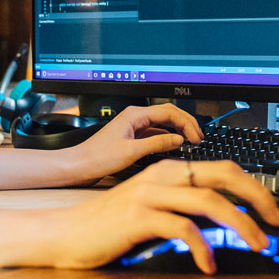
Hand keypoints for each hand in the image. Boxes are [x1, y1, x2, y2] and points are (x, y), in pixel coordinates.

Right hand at [0, 159, 278, 274]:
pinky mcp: (138, 217)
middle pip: (224, 175)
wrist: (64, 234)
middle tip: (277, 223)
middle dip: (258, 198)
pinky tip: (209, 265)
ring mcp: (150, 194)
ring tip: (257, 244)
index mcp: (168, 170)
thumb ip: (184, 209)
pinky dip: (202, 247)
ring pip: (209, 200)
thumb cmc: (108, 226)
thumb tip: (225, 221)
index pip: (224, 168)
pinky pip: (181, 228)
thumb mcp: (152, 211)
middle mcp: (162, 175)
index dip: (254, 187)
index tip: (272, 211)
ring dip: (240, 223)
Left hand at [69, 103, 202, 178]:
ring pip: (163, 124)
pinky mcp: (133, 137)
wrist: (79, 166)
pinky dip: (168, 138)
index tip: (196, 137)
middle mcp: (135, 117)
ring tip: (191, 142)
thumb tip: (179, 140)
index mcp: (135, 115)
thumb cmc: (98, 158)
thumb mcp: (131, 152)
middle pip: (168, 115)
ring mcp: (134, 127)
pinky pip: (156, 133)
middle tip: (199, 138)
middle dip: (186, 124)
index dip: (187, 124)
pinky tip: (175, 147)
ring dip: (178, 131)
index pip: (169, 112)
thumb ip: (157, 144)